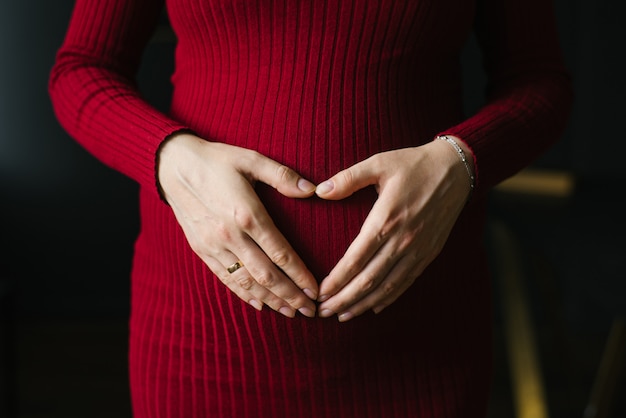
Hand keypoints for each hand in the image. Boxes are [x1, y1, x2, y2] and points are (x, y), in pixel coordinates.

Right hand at [157, 132, 318, 317]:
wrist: (173, 165)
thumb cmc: (217, 160)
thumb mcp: (251, 159)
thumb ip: (282, 176)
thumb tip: (312, 190)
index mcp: (247, 214)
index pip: (281, 253)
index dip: (300, 274)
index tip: (316, 289)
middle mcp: (231, 235)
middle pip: (266, 275)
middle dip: (290, 295)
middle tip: (310, 310)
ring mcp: (214, 245)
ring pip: (246, 281)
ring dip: (270, 299)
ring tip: (290, 312)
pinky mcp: (201, 249)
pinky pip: (225, 278)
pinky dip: (243, 294)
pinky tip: (259, 304)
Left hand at [315, 137, 473, 321]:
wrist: (457, 169)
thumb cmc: (413, 164)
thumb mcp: (379, 163)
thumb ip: (348, 178)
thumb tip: (320, 191)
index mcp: (386, 219)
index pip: (355, 259)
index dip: (336, 280)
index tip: (319, 293)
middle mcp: (402, 240)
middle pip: (368, 280)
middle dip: (343, 299)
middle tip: (322, 312)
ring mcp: (418, 249)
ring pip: (387, 286)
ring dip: (363, 304)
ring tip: (343, 315)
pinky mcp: (430, 253)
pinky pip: (407, 282)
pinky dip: (389, 298)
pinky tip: (374, 306)